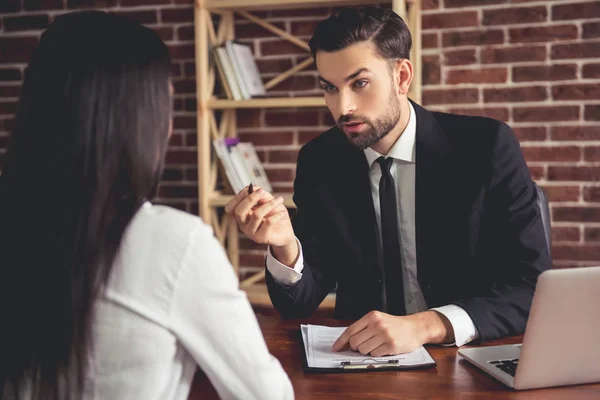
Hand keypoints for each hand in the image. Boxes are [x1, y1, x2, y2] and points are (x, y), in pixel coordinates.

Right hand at [224, 186, 294, 248]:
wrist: (285, 231)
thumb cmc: (275, 215)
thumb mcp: (268, 201)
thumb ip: (261, 195)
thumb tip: (253, 187)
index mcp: (242, 215)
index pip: (231, 208)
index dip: (238, 197)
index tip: (249, 188)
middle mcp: (243, 225)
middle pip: (239, 212)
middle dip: (250, 199)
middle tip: (262, 191)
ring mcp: (251, 232)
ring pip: (256, 215)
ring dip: (269, 204)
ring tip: (279, 200)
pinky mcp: (260, 238)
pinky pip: (268, 222)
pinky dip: (277, 215)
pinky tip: (282, 213)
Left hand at [331, 310, 452, 355]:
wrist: (415, 327)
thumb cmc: (395, 325)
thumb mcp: (379, 320)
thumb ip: (364, 328)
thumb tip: (347, 342)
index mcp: (372, 316)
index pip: (351, 330)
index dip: (341, 341)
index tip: (335, 348)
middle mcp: (377, 324)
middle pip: (355, 342)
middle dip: (356, 347)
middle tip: (364, 345)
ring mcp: (384, 335)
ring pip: (363, 350)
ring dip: (367, 351)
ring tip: (377, 345)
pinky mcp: (391, 345)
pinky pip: (374, 354)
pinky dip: (377, 354)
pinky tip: (384, 348)